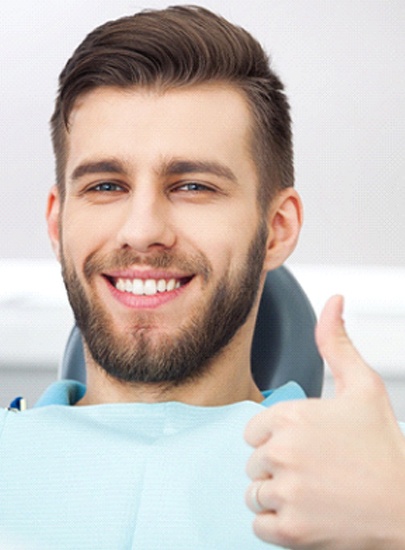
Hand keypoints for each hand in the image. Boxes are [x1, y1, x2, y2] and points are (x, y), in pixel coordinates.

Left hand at [245, 295, 404, 548]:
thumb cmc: (384, 446)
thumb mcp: (363, 386)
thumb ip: (336, 342)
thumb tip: (333, 300)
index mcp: (291, 415)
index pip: (253, 430)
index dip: (276, 438)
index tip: (305, 445)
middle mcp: (282, 452)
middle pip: (254, 461)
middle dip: (277, 466)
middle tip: (315, 470)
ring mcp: (286, 492)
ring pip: (254, 492)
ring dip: (277, 494)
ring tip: (313, 492)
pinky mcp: (290, 531)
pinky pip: (259, 524)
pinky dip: (277, 523)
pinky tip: (308, 514)